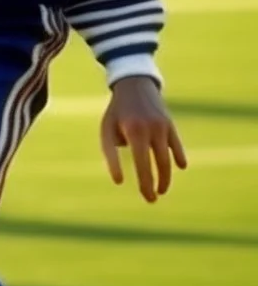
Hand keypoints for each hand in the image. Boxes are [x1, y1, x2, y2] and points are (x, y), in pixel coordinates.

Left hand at [100, 76, 186, 202]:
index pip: (142, 164)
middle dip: (157, 184)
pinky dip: (179, 157)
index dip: (144, 182)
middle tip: (152, 200)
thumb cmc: (117, 112)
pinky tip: (179, 167)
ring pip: (169, 158)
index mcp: (134, 131)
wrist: (134, 85)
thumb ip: (110, 154)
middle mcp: (152, 129)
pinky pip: (177, 145)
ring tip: (161, 190)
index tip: (145, 196)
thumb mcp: (106, 130)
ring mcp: (164, 126)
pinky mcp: (170, 124)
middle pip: (159, 164)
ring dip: (167, 176)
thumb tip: (119, 181)